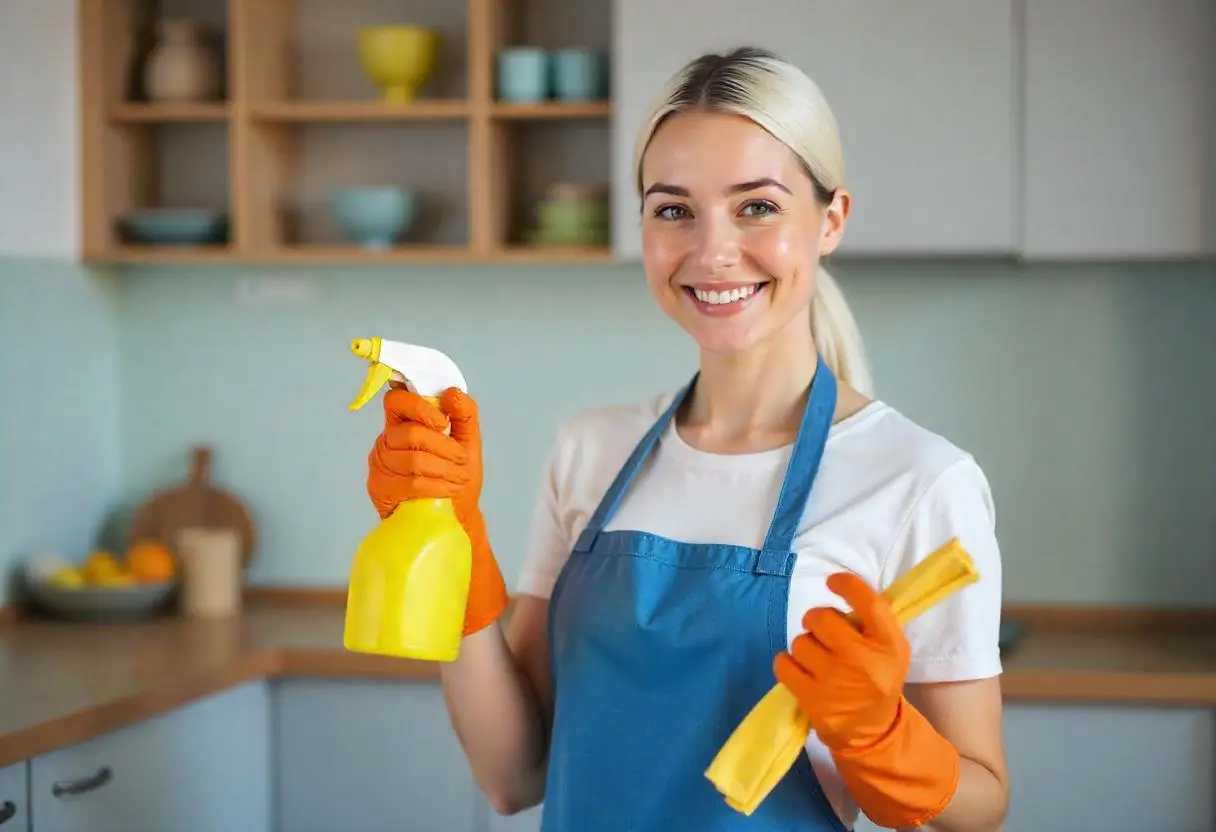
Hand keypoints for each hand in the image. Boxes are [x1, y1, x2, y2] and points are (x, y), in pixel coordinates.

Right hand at [367, 385, 507, 633]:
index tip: (443, 423)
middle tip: (462, 460)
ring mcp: (379, 465)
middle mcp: (386, 441)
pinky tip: (446, 492)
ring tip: (458, 479)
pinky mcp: (380, 489)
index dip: (419, 408)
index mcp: (403, 423)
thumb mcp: (469, 443)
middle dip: (444, 447)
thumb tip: (453, 392)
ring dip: (444, 469)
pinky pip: (409, 483)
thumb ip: (464, 414)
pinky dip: (435, 486)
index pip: (396, 400)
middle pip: (411, 433)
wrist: (454, 517)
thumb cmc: (457, 477)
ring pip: (413, 459)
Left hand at [772, 572, 909, 751]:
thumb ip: (873, 622)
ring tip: (817, 659)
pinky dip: (787, 663)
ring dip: (805, 646)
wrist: (871, 730)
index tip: (833, 581)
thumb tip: (843, 589)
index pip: (870, 603)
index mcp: (888, 645)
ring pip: (800, 641)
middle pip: (822, 618)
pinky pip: (783, 663)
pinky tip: (800, 669)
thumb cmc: (878, 679)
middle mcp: (863, 660)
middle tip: (823, 633)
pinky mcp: (812, 697)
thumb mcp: (891, 649)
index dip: (847, 585)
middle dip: (816, 620)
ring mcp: (835, 680)